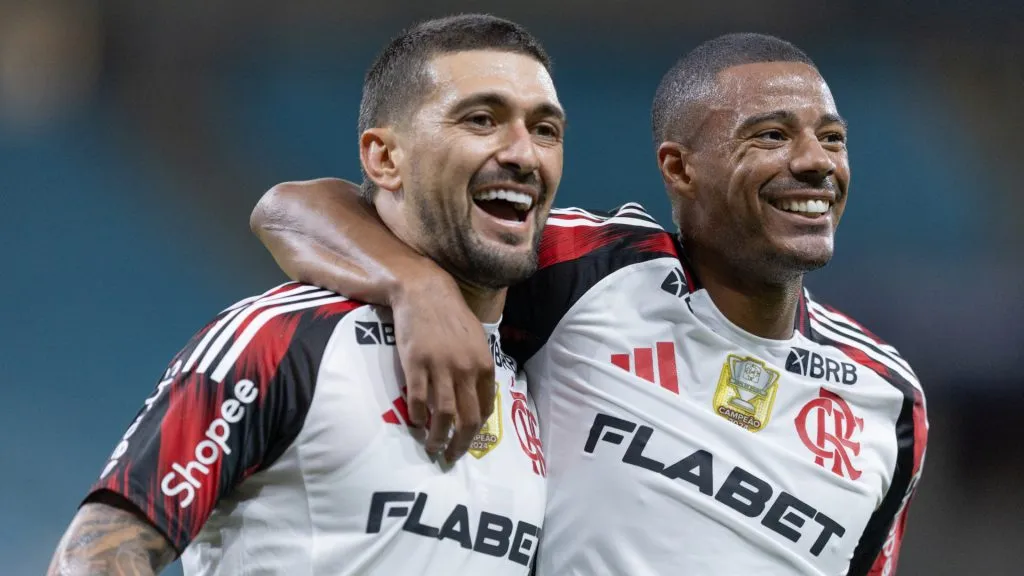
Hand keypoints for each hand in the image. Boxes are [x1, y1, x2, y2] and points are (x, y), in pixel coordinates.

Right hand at [391, 272, 495, 461]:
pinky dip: (416, 417)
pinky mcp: (415, 363)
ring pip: (443, 415)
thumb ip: (477, 368)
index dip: (476, 430)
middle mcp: (464, 369)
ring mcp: (440, 367)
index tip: (467, 440)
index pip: (485, 408)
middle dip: (461, 444)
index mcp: (483, 364)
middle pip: (467, 418)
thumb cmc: (451, 315)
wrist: (424, 291)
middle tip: (451, 457)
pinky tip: (415, 424)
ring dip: (438, 438)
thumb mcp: (475, 340)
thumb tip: (477, 398)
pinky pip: (417, 399)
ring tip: (432, 448)